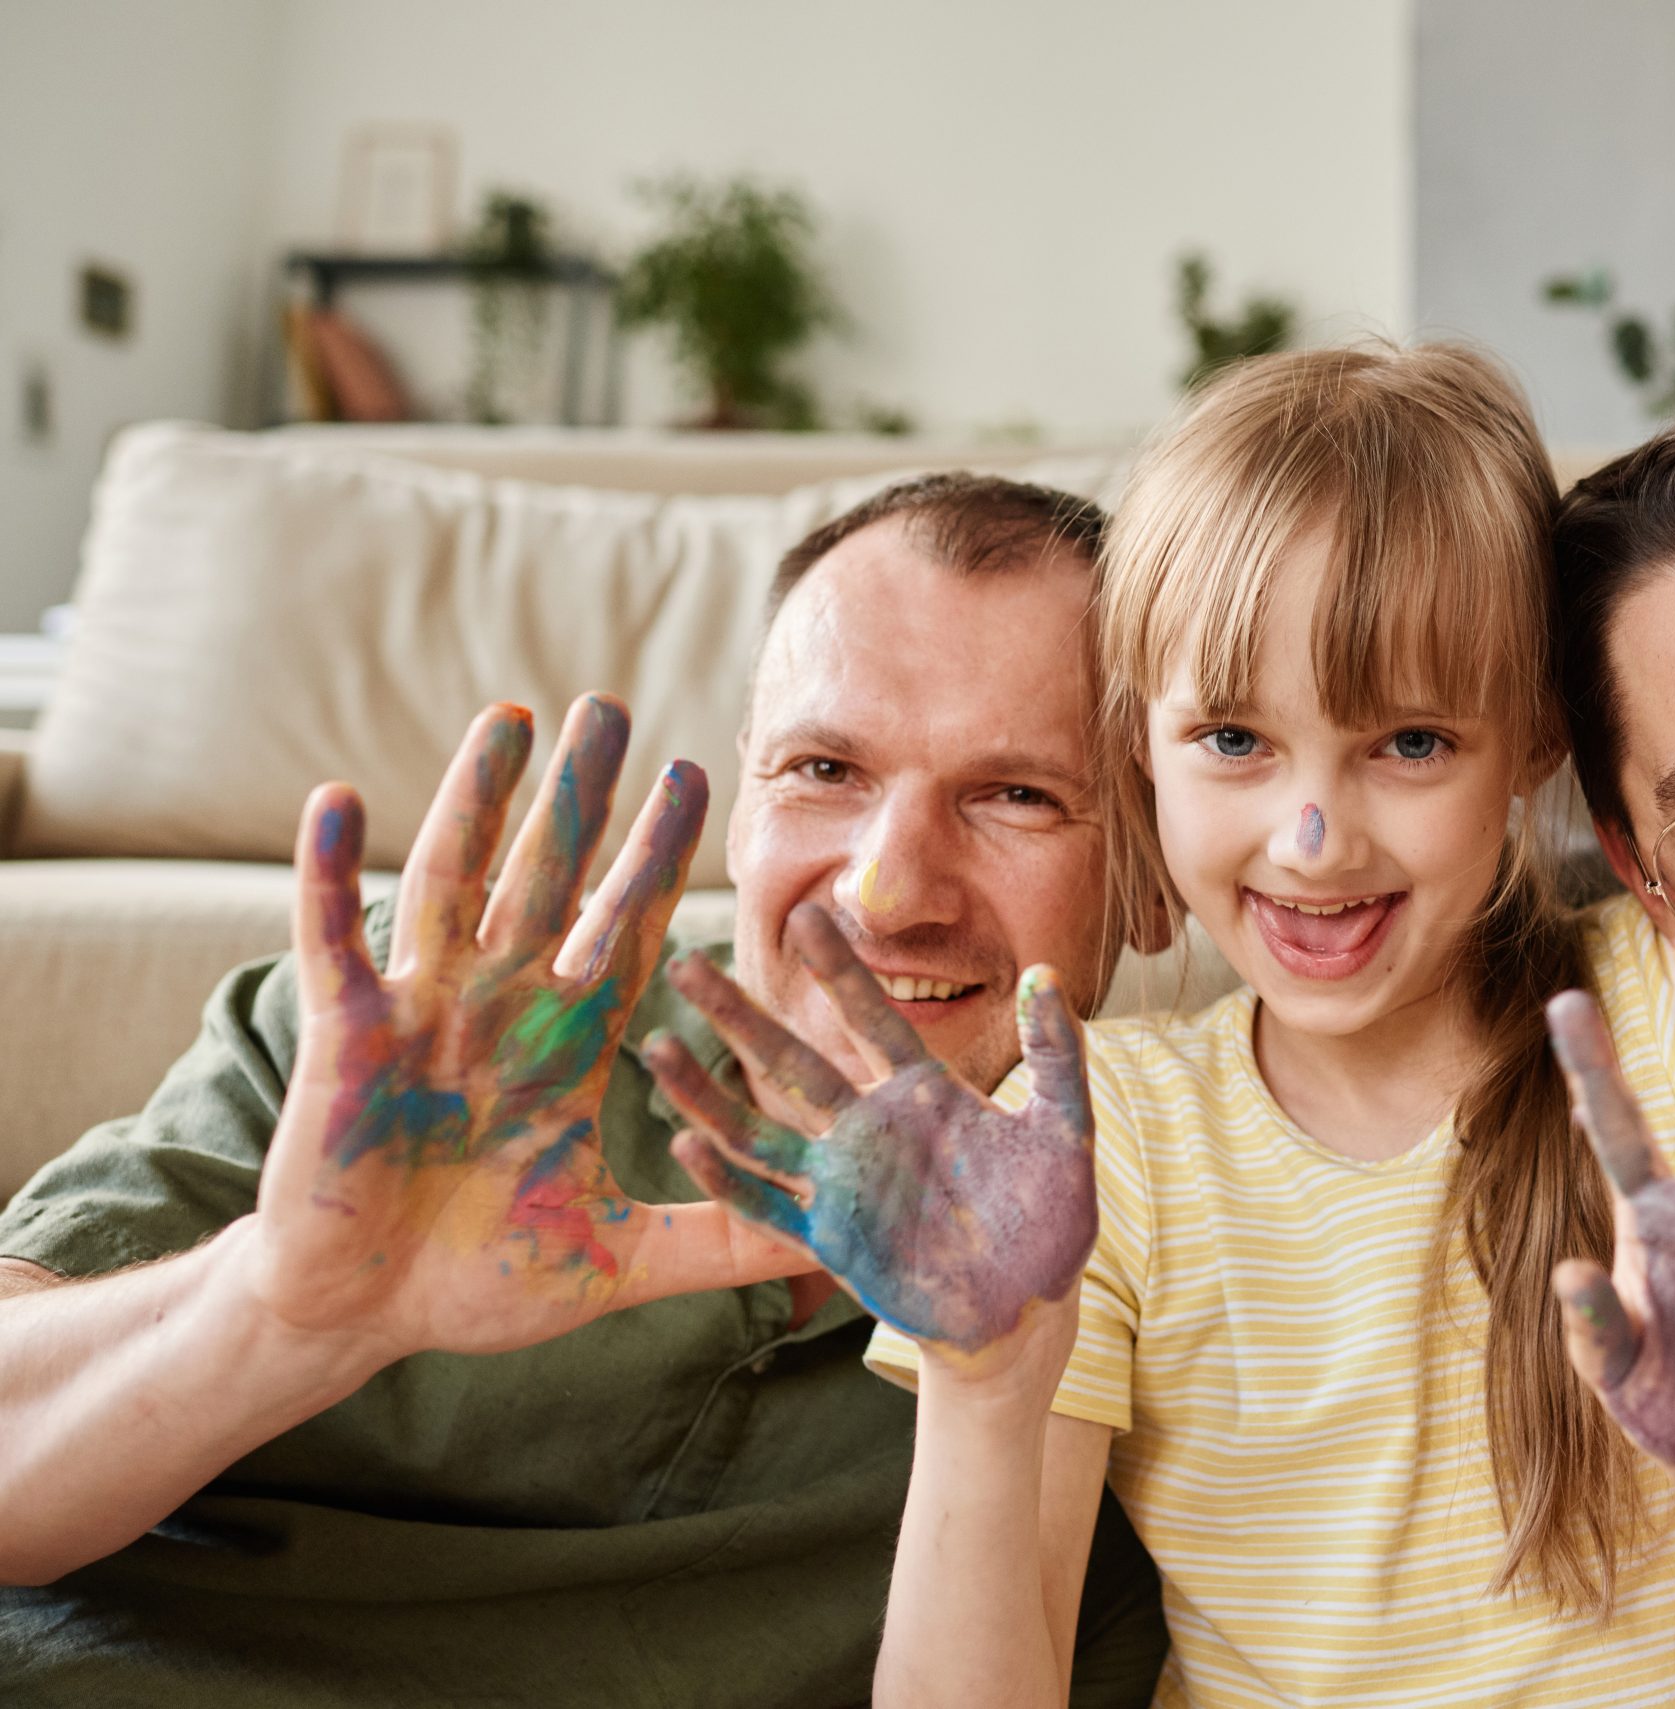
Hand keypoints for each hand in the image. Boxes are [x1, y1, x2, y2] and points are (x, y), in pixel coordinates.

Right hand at [248, 695, 806, 1360]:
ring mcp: (420, 1011)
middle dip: (581, 796)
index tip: (696, 779)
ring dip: (478, 798)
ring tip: (511, 718)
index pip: (625, 928)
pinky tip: (336, 799)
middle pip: (550, 878)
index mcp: (565, 1044)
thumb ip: (724, 1245)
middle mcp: (498, 1007)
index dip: (656, 858)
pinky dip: (328, 872)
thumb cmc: (480, 1280)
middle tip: (611, 710)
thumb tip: (830, 1256)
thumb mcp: (623, 1258)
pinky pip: (332, 940)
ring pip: (454, 880)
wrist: (363, 1319)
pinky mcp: (345, 1038)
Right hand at [647, 903, 1096, 1373]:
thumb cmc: (1049, 1217)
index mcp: (922, 1093)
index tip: (803, 913)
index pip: (869, 1016)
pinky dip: (728, 1181)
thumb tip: (1047, 971)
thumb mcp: (1065, 1129)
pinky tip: (687, 1145)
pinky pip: (769, 1208)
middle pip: (792, 1062)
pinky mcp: (831, 1242)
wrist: (1032, 1308)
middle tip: (686, 964)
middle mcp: (870, 1129)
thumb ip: (1057, 1054)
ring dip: (707, 1093)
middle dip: (739, 1015)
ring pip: (760, 1130)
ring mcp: (844, 1185)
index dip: (837, 969)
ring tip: (656, 1047)